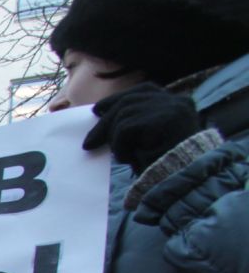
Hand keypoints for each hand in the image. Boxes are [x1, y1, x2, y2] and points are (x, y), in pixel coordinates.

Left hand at [83, 84, 202, 172]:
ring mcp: (172, 107)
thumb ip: (134, 123)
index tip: (98, 109)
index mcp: (178, 102)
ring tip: (124, 157)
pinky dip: (120, 146)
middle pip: (130, 100)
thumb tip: (101, 116)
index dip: (118, 98)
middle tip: (89, 142)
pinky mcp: (164, 119)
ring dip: (115, 139)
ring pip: (124, 114)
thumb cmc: (165, 166)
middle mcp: (178, 100)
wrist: (183, 182)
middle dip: (105, 121)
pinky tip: (129, 159)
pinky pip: (125, 129)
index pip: (144, 90)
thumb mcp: (149, 140)